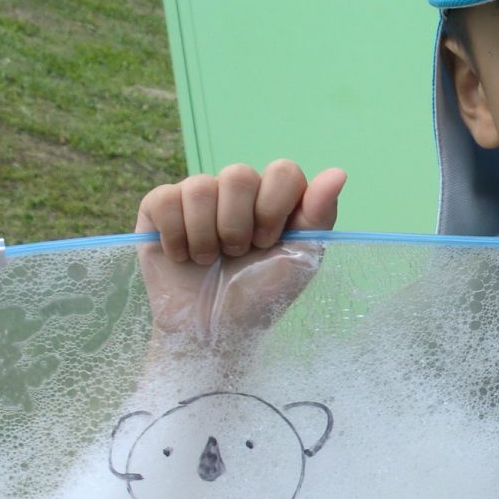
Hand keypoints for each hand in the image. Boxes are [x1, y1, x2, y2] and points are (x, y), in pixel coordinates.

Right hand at [135, 159, 343, 340]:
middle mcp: (237, 190)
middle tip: (238, 254)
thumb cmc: (261, 295)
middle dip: (238, 224)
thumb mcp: (300, 259)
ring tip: (210, 259)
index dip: (274, 206)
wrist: (214, 329)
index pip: (283, 170)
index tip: (270, 242)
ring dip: (206, 236)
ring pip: (200, 187)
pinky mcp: (159, 207)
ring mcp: (197, 196)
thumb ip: (319, 215)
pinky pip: (165, 199)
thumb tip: (339, 172)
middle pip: (238, 174)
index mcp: (274, 197)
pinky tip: (183, 255)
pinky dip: (177, 235)